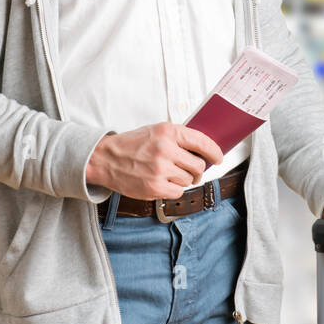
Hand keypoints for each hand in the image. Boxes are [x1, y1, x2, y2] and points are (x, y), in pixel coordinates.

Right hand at [85, 122, 224, 199]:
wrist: (104, 159)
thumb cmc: (132, 145)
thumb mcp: (155, 131)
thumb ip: (178, 138)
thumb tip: (205, 151)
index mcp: (168, 132)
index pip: (202, 142)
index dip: (215, 152)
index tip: (219, 158)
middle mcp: (165, 149)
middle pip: (199, 165)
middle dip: (197, 170)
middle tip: (190, 171)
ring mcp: (160, 169)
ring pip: (189, 180)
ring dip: (183, 179)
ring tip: (169, 174)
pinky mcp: (155, 187)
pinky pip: (178, 192)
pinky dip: (174, 189)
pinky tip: (163, 183)